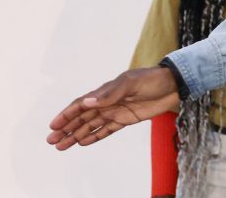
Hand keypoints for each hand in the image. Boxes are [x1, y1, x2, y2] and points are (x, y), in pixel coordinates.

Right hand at [46, 67, 180, 149]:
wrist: (173, 85)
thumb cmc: (152, 80)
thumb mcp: (131, 83)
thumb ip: (110, 94)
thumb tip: (88, 102)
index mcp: (106, 91)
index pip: (81, 104)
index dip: (67, 114)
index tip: (53, 126)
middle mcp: (107, 102)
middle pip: (82, 117)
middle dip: (66, 128)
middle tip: (51, 141)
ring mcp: (116, 111)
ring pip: (91, 126)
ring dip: (76, 135)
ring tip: (62, 146)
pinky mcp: (126, 119)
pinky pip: (107, 129)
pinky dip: (95, 136)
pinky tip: (83, 143)